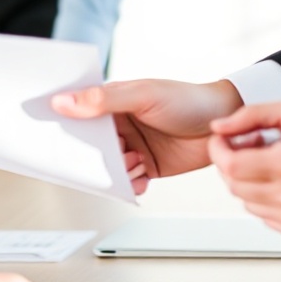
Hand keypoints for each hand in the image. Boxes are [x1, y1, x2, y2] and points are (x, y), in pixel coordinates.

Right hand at [52, 78, 243, 191]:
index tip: (56, 137)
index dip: (67, 125)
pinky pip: (128, 182)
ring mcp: (133, 147)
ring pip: (109, 167)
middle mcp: (120, 126)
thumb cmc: (187, 100)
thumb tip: (63, 101)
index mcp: (113, 102)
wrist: (224, 125)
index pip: (79, 114)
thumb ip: (103, 100)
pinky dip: (131, 185)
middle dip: (96, 156)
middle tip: (106, 156)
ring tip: (137, 161)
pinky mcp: (147, 167)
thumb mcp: (143, 96)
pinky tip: (143, 176)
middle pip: (92, 146)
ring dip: (119, 171)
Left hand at [207, 95, 280, 234]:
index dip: (218, 150)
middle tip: (248, 144)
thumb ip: (252, 115)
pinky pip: (262, 215)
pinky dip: (262, 197)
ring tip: (267, 160)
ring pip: (245, 202)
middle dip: (231, 162)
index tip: (222, 138)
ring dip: (246, 180)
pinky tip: (279, 178)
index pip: (230, 165)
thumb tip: (219, 126)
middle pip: (234, 185)